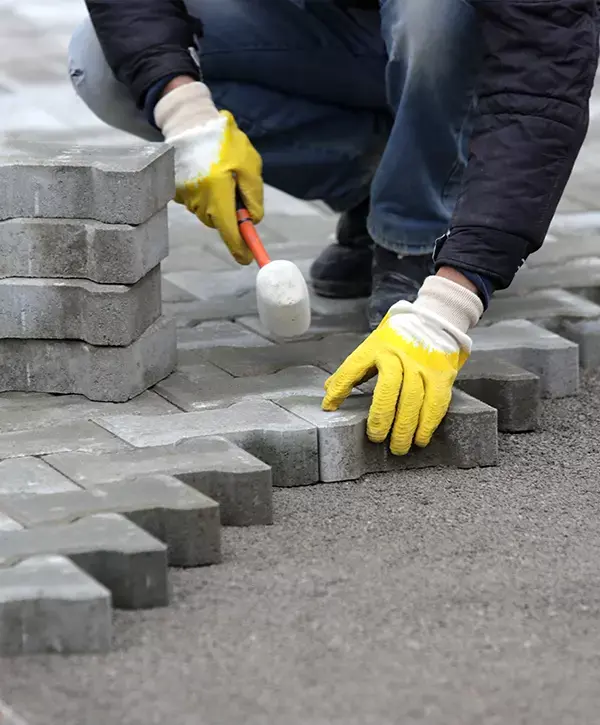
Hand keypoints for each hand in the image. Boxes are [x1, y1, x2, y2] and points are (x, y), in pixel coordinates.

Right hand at [155, 81, 262, 264]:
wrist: (189, 123)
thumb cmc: (223, 141)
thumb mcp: (249, 164)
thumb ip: (253, 195)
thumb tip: (254, 220)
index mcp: (218, 193)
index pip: (230, 230)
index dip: (239, 246)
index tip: (246, 259)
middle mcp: (199, 200)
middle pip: (220, 223)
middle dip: (231, 215)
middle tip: (237, 190)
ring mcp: (185, 197)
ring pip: (210, 214)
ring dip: (219, 203)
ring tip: (221, 175)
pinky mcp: (178, 193)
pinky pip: (199, 203)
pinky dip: (207, 195)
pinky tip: (208, 175)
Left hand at [322, 276, 482, 454]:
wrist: (435, 321)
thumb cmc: (397, 340)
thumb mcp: (372, 347)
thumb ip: (353, 370)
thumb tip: (328, 391)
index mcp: (376, 347)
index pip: (353, 367)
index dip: (340, 388)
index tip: (329, 407)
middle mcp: (399, 354)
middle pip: (389, 387)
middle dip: (381, 416)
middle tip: (376, 438)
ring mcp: (422, 364)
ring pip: (414, 398)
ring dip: (406, 427)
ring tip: (398, 447)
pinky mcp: (442, 374)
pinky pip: (436, 402)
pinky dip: (428, 424)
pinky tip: (421, 438)